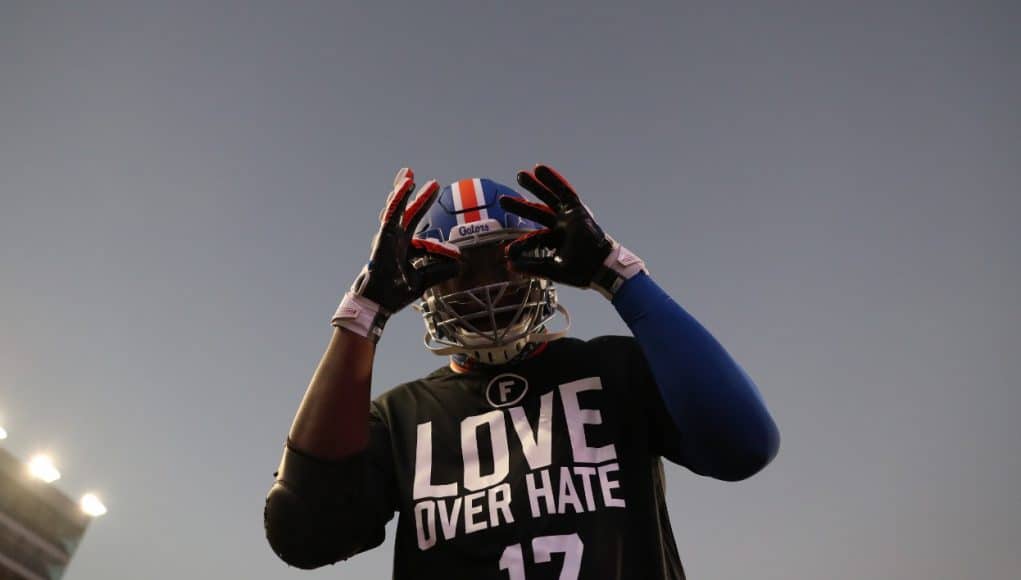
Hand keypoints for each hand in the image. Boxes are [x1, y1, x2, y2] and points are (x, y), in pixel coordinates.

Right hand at [333, 168, 460, 339]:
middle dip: (420, 198)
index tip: (455, 254)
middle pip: (410, 214)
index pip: (425, 241)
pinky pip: (392, 215)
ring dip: (404, 191)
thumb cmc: (395, 293)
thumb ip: (440, 270)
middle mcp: (397, 241)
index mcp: (406, 250)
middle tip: (432, 183)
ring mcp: (389, 237)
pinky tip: (405, 185)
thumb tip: (459, 265)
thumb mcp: (424, 280)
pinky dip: (398, 200)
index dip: (440, 247)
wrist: (378, 303)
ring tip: (409, 174)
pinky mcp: (383, 236)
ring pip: (398, 209)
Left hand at [498, 164, 645, 297]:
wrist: (600, 268)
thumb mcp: (553, 270)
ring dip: (535, 186)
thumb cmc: (582, 271)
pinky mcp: (577, 210)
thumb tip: (511, 266)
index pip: (534, 238)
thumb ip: (532, 267)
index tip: (508, 251)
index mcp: (555, 241)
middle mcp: (560, 226)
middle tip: (503, 200)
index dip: (521, 244)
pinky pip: (564, 192)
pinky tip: (539, 169)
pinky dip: (553, 180)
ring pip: (548, 198)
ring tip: (520, 175)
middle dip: (520, 206)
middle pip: (537, 212)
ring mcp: (568, 217)